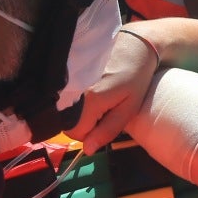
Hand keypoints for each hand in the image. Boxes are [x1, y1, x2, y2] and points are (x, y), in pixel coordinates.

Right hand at [67, 28, 163, 153]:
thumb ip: (107, 130)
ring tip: (97, 99)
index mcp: (90, 99)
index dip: (90, 134)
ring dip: (78, 111)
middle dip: (83, 123)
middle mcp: (72, 89)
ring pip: (63, 112)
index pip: (76, 134)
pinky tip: (88, 89)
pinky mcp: (64, 72)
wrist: (132, 46)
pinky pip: (62, 98)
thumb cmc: (135, 79)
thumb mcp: (128, 108)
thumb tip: (88, 150)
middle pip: (67, 124)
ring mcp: (66, 79)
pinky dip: (73, 100)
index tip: (104, 120)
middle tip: (102, 109)